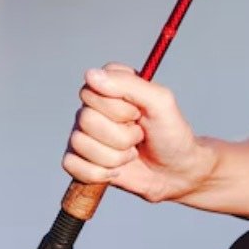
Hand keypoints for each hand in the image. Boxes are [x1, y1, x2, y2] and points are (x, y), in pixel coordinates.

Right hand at [62, 63, 215, 201]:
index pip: (92, 90)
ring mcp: (85, 132)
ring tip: (131, 153)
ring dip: (114, 156)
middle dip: (121, 136)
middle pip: (86, 119)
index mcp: (110, 85)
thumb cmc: (172, 135)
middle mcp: (93, 106)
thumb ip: (130, 84)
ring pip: (80, 143)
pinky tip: (117, 170)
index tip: (139, 113)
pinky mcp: (81, 159)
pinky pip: (72, 166)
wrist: (176, 173)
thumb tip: (91, 74)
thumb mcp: (161, 103)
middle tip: (139, 136)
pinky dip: (100, 173)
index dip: (119, 109)